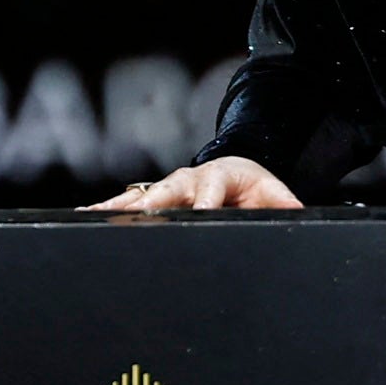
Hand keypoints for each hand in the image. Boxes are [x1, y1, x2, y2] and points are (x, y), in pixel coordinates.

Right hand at [88, 157, 303, 211]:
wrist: (235, 167)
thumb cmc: (252, 185)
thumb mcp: (273, 193)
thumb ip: (285, 205)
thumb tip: (300, 214)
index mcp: (218, 178)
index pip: (210, 191)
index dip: (204, 202)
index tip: (199, 212)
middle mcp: (188, 179)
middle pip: (167, 192)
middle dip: (151, 204)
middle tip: (138, 217)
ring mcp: (168, 186)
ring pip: (140, 197)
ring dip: (117, 207)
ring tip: (92, 215)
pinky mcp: (154, 194)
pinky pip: (127, 202)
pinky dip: (106, 210)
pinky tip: (85, 216)